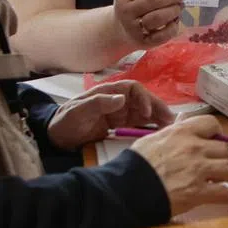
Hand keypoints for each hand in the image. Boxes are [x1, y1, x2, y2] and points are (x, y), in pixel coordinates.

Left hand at [47, 80, 174, 150]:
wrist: (57, 138)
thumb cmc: (66, 121)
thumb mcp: (78, 111)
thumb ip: (98, 103)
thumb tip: (122, 98)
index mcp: (110, 92)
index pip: (133, 89)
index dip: (143, 97)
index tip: (147, 112)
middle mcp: (119, 101)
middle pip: (144, 100)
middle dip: (158, 108)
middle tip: (170, 121)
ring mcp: (122, 114)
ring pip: (146, 112)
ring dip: (158, 118)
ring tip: (170, 128)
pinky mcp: (122, 127)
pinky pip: (141, 125)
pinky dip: (151, 128)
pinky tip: (159, 134)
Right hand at [112, 0, 188, 49]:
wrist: (120, 32)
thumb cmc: (134, 9)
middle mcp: (126, 12)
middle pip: (153, 0)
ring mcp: (133, 28)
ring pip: (157, 17)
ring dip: (173, 10)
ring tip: (180, 6)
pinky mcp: (143, 43)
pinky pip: (162, 35)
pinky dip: (172, 27)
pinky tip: (175, 21)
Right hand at [130, 116, 227, 215]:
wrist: (128, 187)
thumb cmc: (136, 163)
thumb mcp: (152, 138)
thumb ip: (172, 130)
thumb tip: (182, 119)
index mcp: (183, 132)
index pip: (210, 125)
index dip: (219, 132)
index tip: (223, 139)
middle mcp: (196, 148)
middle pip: (226, 149)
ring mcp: (199, 170)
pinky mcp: (199, 191)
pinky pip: (222, 192)